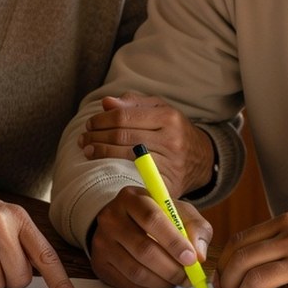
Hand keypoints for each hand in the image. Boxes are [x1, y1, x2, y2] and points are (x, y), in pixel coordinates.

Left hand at [78, 92, 214, 194]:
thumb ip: (133, 103)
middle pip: (122, 137)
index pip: (124, 116)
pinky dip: (116, 171)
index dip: (101, 120)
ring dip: (101, 153)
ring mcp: (170, 164)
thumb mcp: (160, 109)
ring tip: (88, 150)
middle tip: (83, 138)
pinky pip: (135, 177)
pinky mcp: (168, 184)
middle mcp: (171, 140)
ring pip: (125, 157)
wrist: (203, 159)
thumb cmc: (175, 130)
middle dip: (97, 137)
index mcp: (168, 117)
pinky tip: (104, 167)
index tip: (89, 124)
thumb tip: (106, 103)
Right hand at [87, 186, 212, 287]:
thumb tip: (199, 256)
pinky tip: (160, 282)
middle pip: (143, 249)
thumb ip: (195, 228)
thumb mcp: (179, 212)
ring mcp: (102, 243)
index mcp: (131, 198)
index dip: (174, 241)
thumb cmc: (157, 216)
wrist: (127, 220)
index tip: (192, 259)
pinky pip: (128, 285)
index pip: (152, 219)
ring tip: (177, 280)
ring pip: (136, 271)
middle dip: (172, 268)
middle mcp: (111, 219)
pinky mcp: (99, 264)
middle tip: (188, 277)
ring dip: (163, 282)